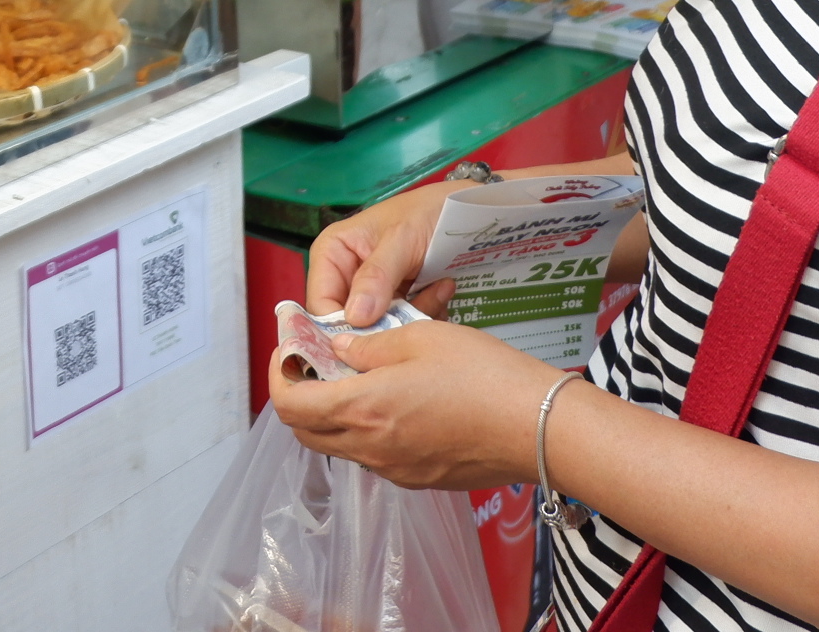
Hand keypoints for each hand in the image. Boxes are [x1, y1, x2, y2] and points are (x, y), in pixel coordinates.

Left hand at [270, 320, 559, 491]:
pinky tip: (396, 401)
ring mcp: (395, 470)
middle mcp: (371, 448)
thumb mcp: (421, 339)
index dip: (279, 377)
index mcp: (363, 409)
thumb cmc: (484, 375)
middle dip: (300, 397)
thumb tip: (337, 347)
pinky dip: (367, 430)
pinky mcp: (418, 479)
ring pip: (340, 445)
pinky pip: (375, 456)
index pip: (289, 407)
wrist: (539, 428)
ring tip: (359, 376)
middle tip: (317, 362)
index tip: (289, 351)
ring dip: (334, 415)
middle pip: (306, 432)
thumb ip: (369, 345)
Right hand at [303, 179, 463, 324]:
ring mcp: (373, 290)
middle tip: (418, 313)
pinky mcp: (398, 300)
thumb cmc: (427, 211)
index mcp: (331, 254)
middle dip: (385, 325)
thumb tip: (354, 318)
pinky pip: (404, 323)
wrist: (465, 209)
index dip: (341, 329)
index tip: (373, 340)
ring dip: (411, 317)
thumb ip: (376, 276)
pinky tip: (443, 289)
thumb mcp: (401, 239)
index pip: (321, 306)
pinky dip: (425, 314)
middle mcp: (346, 275)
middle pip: (349, 323)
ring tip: (439, 289)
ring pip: (381, 327)